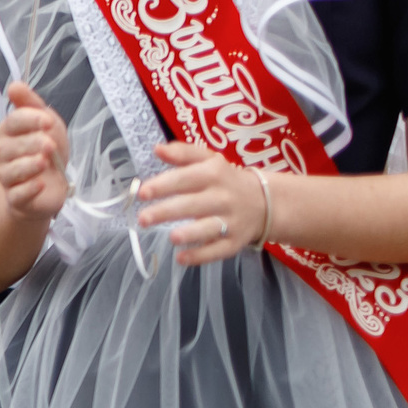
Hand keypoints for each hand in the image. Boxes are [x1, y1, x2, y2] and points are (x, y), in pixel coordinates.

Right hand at [0, 81, 69, 223]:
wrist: (50, 187)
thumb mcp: (48, 125)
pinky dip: (29, 188)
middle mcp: (4, 155)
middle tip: (50, 145)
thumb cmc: (47, 153)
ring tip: (45, 162)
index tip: (48, 121)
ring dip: (28, 165)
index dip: (29, 121)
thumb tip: (14, 85)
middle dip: (30, 144)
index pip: (11, 123)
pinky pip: (17, 195)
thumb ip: (31, 104)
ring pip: (9, 171)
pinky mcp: (17, 199)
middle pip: (7, 147)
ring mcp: (9, 178)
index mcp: (11, 134)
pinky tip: (41, 184)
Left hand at [138, 144, 268, 266]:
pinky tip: (181, 259)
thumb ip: (183, 153)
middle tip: (142, 218)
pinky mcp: (234, 242)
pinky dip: (201, 256)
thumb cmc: (225, 179)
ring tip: (171, 237)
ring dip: (190, 233)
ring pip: (208, 228)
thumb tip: (157, 149)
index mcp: (213, 174)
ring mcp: (230, 221)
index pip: (185, 179)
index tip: (142, 193)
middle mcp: (222, 198)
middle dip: (166, 212)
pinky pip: (218, 250)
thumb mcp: (208, 160)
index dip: (163, 186)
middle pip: (192, 205)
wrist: (265, 202)